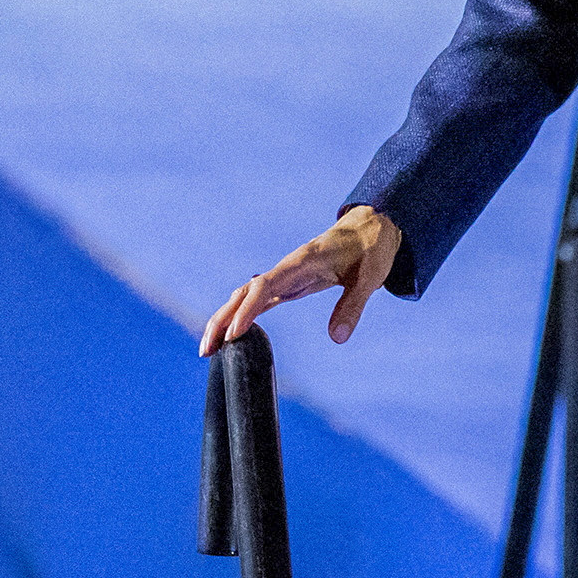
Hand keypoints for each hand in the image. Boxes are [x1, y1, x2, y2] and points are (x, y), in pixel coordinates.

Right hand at [201, 205, 404, 351]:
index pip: (264, 287)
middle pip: (244, 293)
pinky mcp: (289, 284)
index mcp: (302, 263)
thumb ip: (352, 306)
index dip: (247, 310)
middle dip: (222, 319)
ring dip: (225, 319)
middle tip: (207, 350)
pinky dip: (242, 317)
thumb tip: (337, 338)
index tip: (233, 334)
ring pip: (245, 297)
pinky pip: (258, 300)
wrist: (371, 228)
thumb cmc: (371, 250)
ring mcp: (285, 277)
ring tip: (210, 349)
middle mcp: (286, 269)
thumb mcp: (369, 278)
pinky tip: (231, 336)